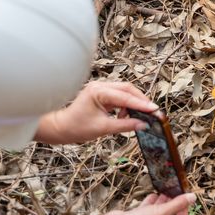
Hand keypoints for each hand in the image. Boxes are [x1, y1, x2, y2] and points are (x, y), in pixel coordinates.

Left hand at [35, 81, 157, 144]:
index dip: (141, 104)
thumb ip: (125, 125)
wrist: (60, 128)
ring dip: (133, 102)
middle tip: (152, 111)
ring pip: (125, 92)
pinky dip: (126, 104)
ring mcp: (101, 89)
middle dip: (140, 100)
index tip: (154, 110)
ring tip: (137, 116)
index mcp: (98, 92)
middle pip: (128, 89)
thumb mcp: (103, 128)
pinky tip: (125, 115)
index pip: (125, 97)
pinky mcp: (102, 94)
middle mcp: (100, 86)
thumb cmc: (76, 128)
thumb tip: (143, 124)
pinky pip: (119, 96)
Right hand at [74, 192, 195, 214]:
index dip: (184, 212)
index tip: (183, 200)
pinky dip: (151, 205)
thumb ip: (177, 204)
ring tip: (166, 191)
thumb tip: (193, 197)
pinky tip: (153, 194)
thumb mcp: (161, 212)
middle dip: (173, 206)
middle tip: (175, 193)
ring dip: (162, 204)